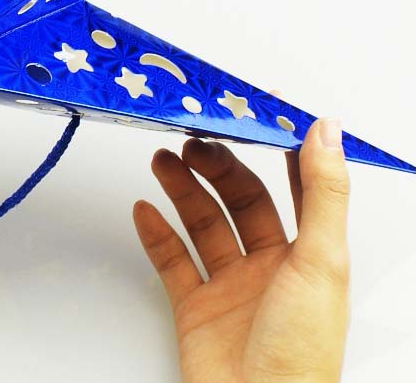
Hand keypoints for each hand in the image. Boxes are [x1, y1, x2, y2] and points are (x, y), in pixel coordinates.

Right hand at [133, 118, 349, 382]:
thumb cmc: (300, 353)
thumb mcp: (321, 261)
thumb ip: (323, 193)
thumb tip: (326, 132)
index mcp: (308, 258)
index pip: (296, 191)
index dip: (279, 152)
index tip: (257, 117)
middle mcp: (269, 269)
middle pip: (240, 201)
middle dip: (216, 167)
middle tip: (193, 141)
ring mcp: (230, 288)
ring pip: (202, 224)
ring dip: (182, 189)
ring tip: (162, 160)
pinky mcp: (195, 308)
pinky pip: (171, 261)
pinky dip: (155, 233)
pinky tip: (144, 209)